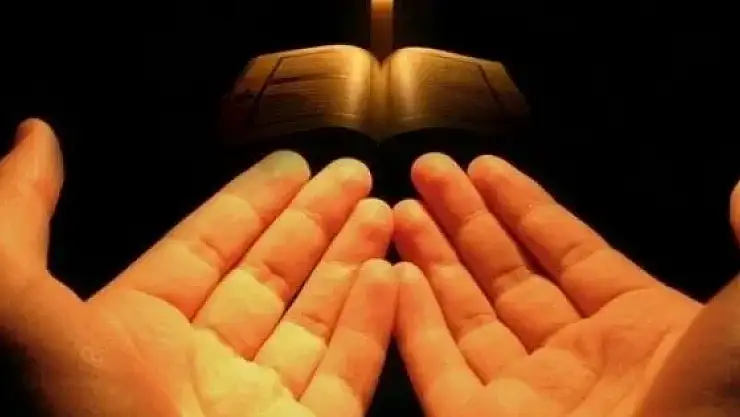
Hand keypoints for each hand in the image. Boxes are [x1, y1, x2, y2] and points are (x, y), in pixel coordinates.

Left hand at [0, 119, 396, 416]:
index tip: (291, 164)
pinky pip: (346, 375)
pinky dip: (370, 325)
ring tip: (380, 210)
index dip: (249, 203)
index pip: (205, 248)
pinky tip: (390, 277)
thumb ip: (21, 218)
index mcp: (131, 334)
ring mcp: (257, 409)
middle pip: (270, 275)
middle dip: (313, 220)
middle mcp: (198, 368)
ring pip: (313, 319)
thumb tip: (33, 136)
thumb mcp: (22, 312)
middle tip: (352, 172)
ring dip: (348, 261)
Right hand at [393, 153, 705, 416]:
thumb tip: (737, 191)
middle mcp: (575, 357)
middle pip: (505, 273)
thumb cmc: (720, 403)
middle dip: (463, 219)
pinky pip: (440, 369)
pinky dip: (414, 322)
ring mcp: (526, 398)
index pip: (565, 249)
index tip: (483, 166)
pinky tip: (394, 276)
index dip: (523, 205)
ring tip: (399, 208)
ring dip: (432, 260)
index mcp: (638, 326)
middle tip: (426, 169)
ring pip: (467, 315)